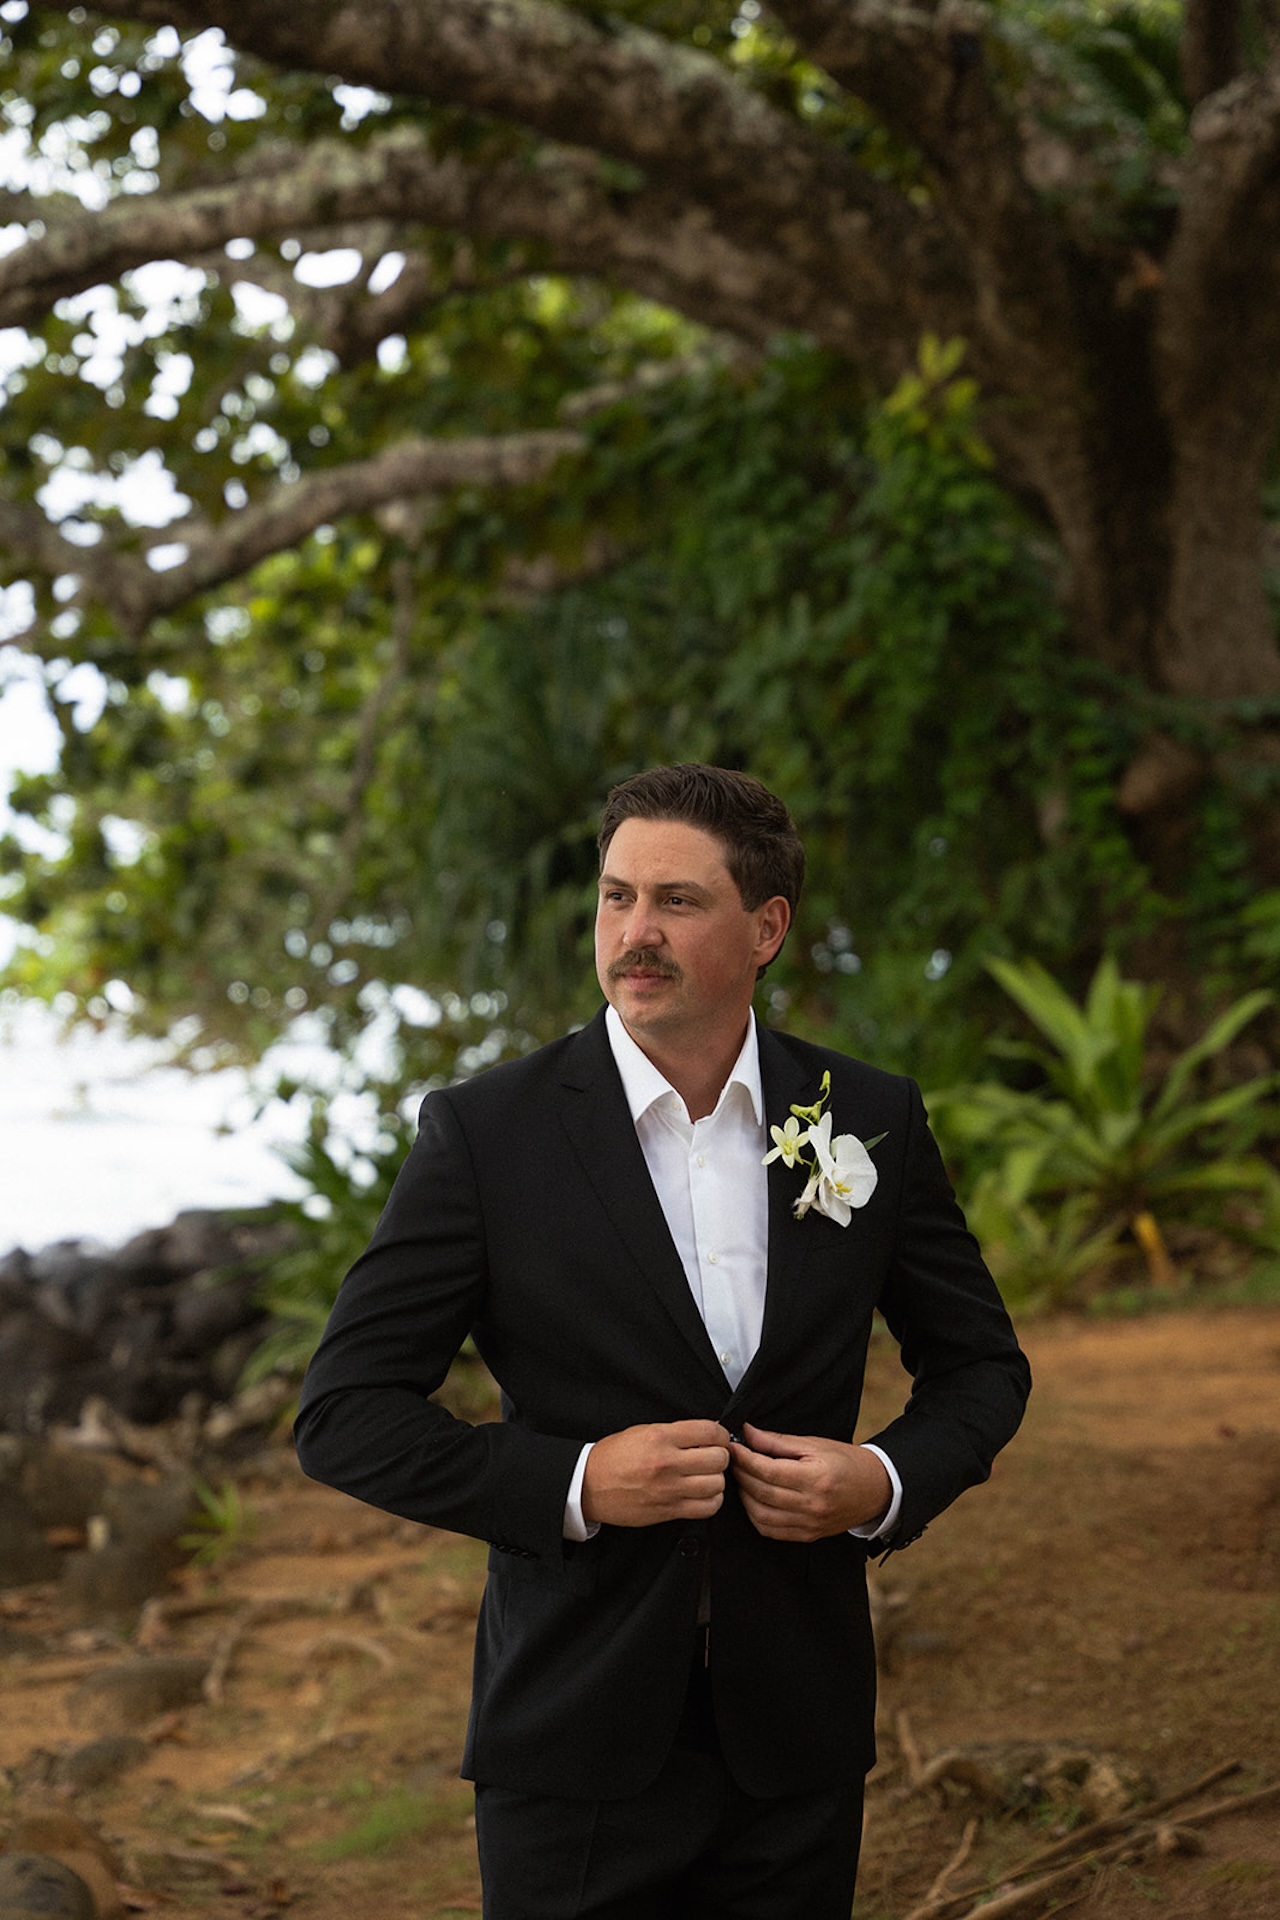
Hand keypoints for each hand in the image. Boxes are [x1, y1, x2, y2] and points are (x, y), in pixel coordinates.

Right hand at [581, 1419, 730, 1527]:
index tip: (718, 1439)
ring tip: (706, 1476)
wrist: (589, 1485)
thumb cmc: (613, 1457)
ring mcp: (669, 1489)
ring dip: (716, 1480)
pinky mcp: (669, 1510)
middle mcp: (667, 1462)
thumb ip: (675, 1432)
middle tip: (711, 1457)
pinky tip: (702, 1494)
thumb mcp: (642, 1431)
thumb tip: (705, 1435)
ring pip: (717, 1484)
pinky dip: (711, 1501)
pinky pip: (707, 1508)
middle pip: (718, 1459)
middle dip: (720, 1456)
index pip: (710, 1432)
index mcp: (660, 1437)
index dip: (721, 1435)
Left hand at [729, 1422, 890, 1540]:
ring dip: (745, 1497)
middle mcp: (812, 1505)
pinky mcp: (808, 1535)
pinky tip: (754, 1499)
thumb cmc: (846, 1462)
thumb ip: (778, 1441)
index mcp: (816, 1478)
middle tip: (733, 1460)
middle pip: (762, 1492)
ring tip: (743, 1479)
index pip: (768, 1471)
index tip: (732, 1447)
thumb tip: (747, 1433)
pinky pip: (771, 1531)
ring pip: (761, 1516)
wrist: (875, 1489)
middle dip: (741, 1475)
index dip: (744, 1458)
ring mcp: (810, 1524)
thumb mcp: (815, 1444)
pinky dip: (756, 1516)